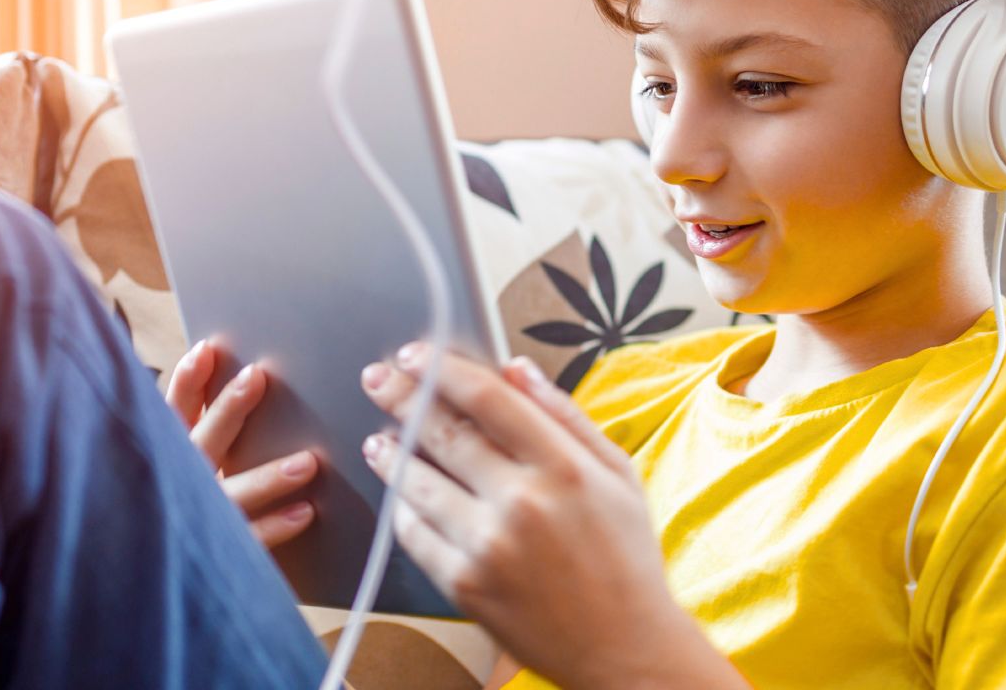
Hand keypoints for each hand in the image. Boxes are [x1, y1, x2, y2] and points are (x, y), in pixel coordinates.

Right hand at [164, 337, 319, 548]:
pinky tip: (304, 512)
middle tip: (257, 376)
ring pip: (228, 495)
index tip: (207, 350)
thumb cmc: (170, 510)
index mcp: (163, 458)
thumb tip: (244, 384)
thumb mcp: (176, 467)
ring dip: (267, 478)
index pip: (171, 414)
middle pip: (201, 442)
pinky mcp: (210, 559)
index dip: (186, 383)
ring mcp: (192, 521)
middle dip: (227, 409)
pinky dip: (274, 527)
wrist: (143, 585)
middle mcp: (174, 486)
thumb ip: (200, 433)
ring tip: (308, 461)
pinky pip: (245, 542)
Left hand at [360, 344, 747, 689]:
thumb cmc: (626, 558)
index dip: (445, 369)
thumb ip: (565, 416)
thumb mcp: (617, 475)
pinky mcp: (464, 585)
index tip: (419, 355)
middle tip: (379, 380)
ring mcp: (488, 546)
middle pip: (444, 432)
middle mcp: (522, 502)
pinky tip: (400, 494)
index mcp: (565, 468)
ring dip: (391, 453)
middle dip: (403, 398)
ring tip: (379, 439)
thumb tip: (516, 368)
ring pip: (419, 482)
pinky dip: (402, 507)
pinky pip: (415, 533)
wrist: (625, 649)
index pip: (488, 398)